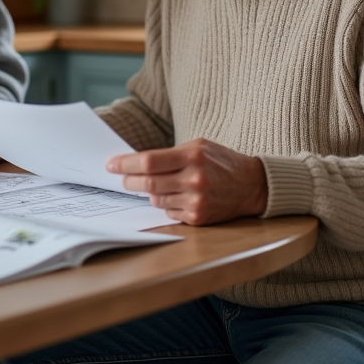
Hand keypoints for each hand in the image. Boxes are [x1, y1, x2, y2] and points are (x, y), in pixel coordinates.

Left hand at [107, 138, 267, 225]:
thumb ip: (171, 155)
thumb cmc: (221, 162)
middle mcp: (194, 179)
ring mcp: (196, 201)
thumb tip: (137, 163)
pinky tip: (176, 196)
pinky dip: (166, 204)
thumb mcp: (199, 147)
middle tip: (121, 178)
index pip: (149, 161)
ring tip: (157, 185)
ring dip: (150, 193)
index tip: (111, 164)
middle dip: (129, 181)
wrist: (251, 185)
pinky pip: (169, 212)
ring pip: (156, 199)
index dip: (126, 163)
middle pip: (148, 183)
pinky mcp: (198, 217)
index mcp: (192, 156)